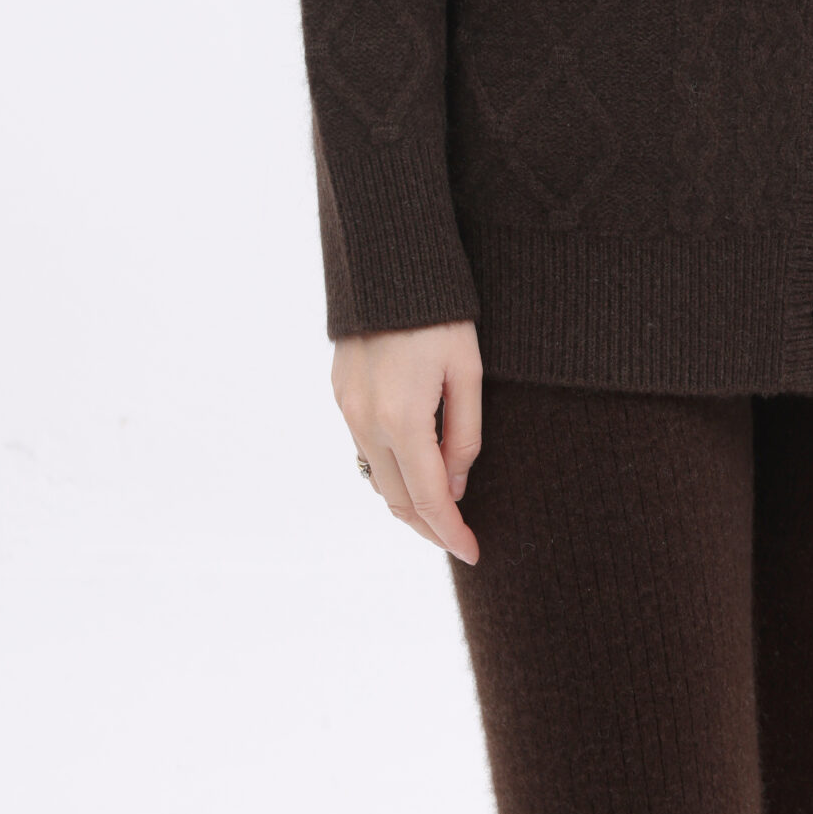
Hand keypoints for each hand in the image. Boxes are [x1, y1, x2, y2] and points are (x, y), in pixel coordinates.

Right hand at [332, 320, 482, 565]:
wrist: (388, 262)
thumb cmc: (440, 314)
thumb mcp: (468, 371)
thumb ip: (464, 436)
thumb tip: (454, 487)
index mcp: (402, 420)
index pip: (428, 500)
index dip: (451, 532)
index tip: (473, 552)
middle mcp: (365, 422)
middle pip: (397, 500)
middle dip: (428, 526)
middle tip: (459, 537)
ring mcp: (347, 409)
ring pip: (376, 478)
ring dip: (406, 500)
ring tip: (440, 507)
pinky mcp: (339, 393)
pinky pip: (363, 448)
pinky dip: (389, 468)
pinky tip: (412, 465)